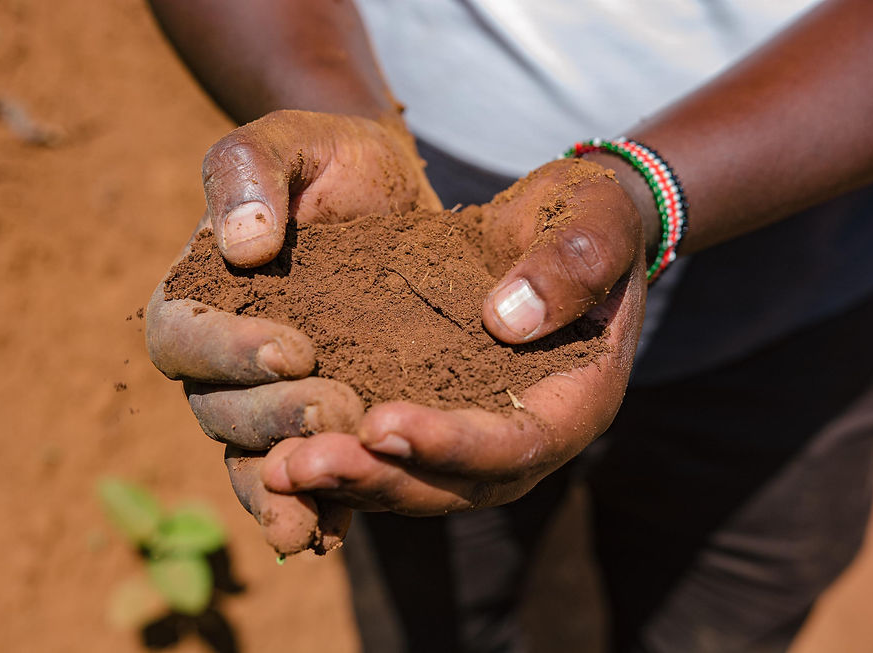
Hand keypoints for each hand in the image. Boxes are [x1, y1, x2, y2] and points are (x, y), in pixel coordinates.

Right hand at [146, 110, 441, 551]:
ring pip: (255, 458)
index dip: (228, 351)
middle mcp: (223, 364)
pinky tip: (335, 533)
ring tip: (321, 507)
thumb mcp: (292, 140)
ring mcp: (269, 404)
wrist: (395, 199)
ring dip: (285, 484)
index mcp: (199, 297)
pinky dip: (314, 509)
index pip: (183, 338)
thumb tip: (244, 245)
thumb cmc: (335, 162)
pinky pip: (304, 481)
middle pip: (219, 410)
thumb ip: (249, 172)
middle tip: (333, 410)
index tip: (293, 347)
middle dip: (272, 417)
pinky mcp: (321, 431)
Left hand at [258, 158, 647, 514]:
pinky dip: (340, 461)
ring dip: (346, 481)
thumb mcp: (595, 220)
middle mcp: (525, 435)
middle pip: (454, 485)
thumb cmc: (588, 216)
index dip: (450, 443)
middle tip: (301, 464)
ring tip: (278, 467)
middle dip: (378, 478)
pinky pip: (389, 456)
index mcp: (575, 399)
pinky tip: (278, 454)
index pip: (517, 443)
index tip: (382, 426)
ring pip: (413, 482)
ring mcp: (477, 433)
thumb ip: (571, 263)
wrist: (564, 225)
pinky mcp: (436, 415)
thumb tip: (508, 320)